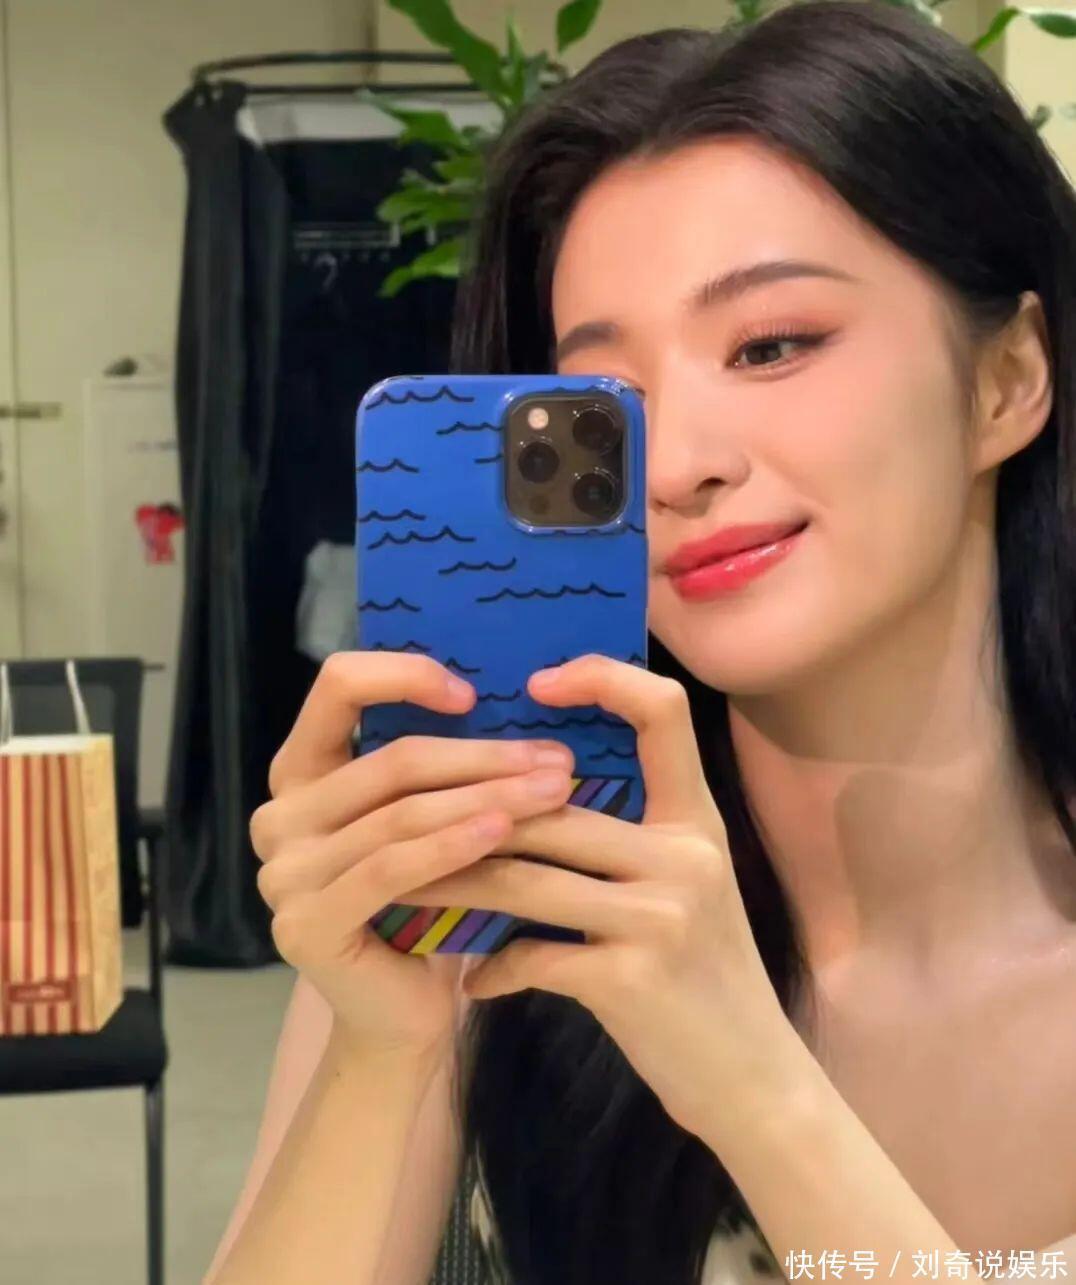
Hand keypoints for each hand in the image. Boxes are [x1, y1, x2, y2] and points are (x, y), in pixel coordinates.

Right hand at [248, 651, 574, 1063]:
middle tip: (557, 759)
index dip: (404, 674)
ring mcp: (283, 873)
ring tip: (554, 791)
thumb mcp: (426, 820)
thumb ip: (438, 767)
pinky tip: (504, 830)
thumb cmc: (426, 906)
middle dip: (484, 756)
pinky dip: (452, 845)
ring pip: (401, 812)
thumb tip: (517, 695)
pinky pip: (391, 868)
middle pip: (391, 760)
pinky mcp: (305, 924)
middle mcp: (279, 816)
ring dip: (487, 797)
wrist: (399, 1017)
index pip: (337, 687)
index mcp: (299, 774)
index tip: (472, 693)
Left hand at [401, 654, 798, 1138]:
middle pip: (552, 806)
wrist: (753, 1078)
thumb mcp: (685, 889)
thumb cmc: (705, 975)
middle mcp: (685, 855)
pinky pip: (534, 956)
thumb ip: (628, 839)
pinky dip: (492, 969)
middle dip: (468, 813)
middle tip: (403, 813)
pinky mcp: (633, 980)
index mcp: (697, 821)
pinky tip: (472, 980)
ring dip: (454, 884)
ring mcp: (661, 916)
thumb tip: (524, 795)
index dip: (603, 679)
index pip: (664, 712)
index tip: (538, 682)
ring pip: (524, 877)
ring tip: (405, 889)